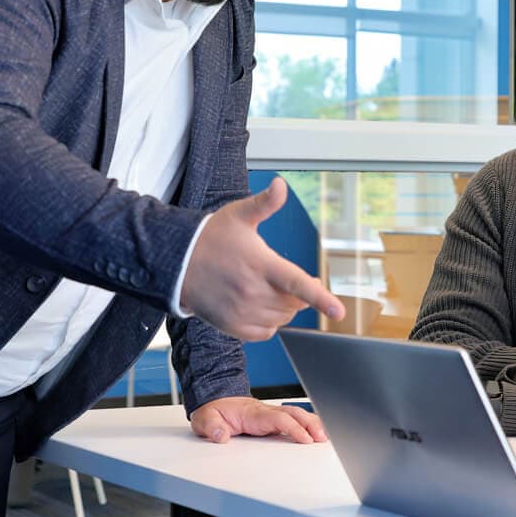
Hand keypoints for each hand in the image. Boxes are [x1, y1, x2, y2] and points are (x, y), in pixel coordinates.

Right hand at [180, 178, 345, 340]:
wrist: (175, 263)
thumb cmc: (210, 237)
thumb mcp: (239, 215)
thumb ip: (265, 203)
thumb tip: (281, 185)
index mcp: (261, 264)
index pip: (297, 284)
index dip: (321, 298)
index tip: (339, 311)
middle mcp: (253, 292)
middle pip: (294, 303)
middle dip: (299, 293)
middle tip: (285, 277)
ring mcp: (242, 311)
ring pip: (282, 318)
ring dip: (285, 307)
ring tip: (270, 288)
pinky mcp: (233, 326)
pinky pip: (265, 332)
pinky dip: (270, 322)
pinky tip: (260, 305)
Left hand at [190, 396, 327, 444]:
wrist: (215, 402)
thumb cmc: (213, 412)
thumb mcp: (205, 420)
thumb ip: (212, 427)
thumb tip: (221, 436)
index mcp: (252, 413)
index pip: (279, 419)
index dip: (293, 428)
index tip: (305, 439)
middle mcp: (266, 411)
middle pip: (294, 414)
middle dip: (311, 424)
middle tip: (322, 438)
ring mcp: (271, 414)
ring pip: (298, 415)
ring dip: (313, 424)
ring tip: (325, 437)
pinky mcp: (274, 420)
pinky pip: (295, 419)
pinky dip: (309, 424)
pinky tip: (317, 432)